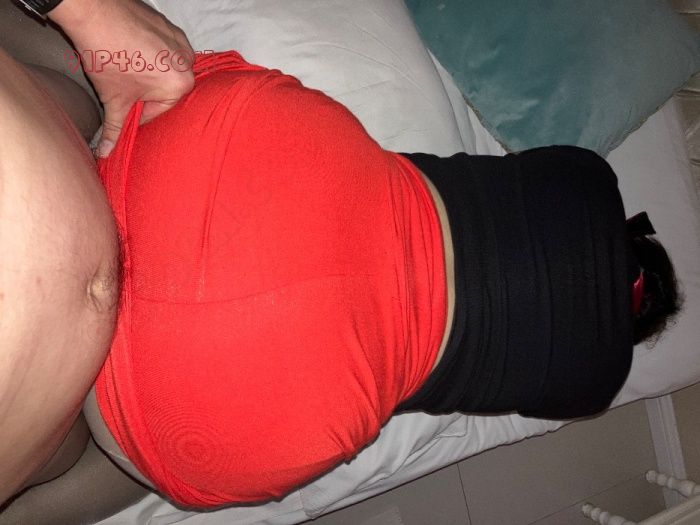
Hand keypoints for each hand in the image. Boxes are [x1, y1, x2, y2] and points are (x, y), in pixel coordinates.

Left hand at [50, 0, 194, 156]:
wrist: (93, 12)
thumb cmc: (107, 54)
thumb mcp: (113, 99)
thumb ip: (115, 129)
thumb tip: (107, 153)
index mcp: (180, 85)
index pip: (160, 111)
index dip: (138, 112)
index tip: (123, 106)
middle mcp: (187, 64)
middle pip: (167, 90)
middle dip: (146, 92)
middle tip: (124, 85)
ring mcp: (181, 42)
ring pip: (167, 69)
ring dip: (150, 73)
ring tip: (127, 66)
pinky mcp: (171, 27)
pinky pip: (165, 50)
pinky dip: (151, 54)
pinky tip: (131, 51)